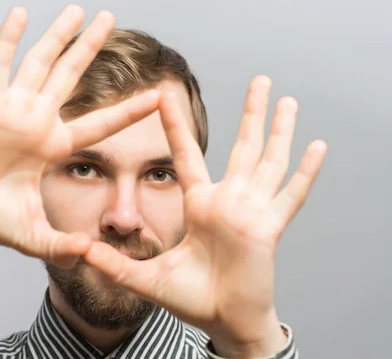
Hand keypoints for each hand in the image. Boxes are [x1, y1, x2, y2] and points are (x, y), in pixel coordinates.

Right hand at [0, 5, 160, 267]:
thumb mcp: (32, 234)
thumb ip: (61, 245)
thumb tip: (90, 256)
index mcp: (53, 145)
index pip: (100, 123)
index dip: (129, 111)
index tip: (158, 96)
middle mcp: (37, 120)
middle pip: (71, 75)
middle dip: (90, 47)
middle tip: (110, 18)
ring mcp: (12, 108)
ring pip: (40, 62)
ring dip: (58, 35)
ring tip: (78, 10)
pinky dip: (8, 39)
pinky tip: (21, 13)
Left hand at [84, 76, 326, 356]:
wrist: (224, 321)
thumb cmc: (192, 298)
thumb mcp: (147, 278)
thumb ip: (116, 265)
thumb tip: (82, 252)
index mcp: (200, 204)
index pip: (186, 155)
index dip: (176, 125)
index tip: (165, 94)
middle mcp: (228, 200)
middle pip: (242, 146)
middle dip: (250, 113)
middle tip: (259, 79)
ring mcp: (251, 211)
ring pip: (269, 161)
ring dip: (279, 130)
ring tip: (288, 99)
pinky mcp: (269, 228)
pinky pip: (291, 196)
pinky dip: (306, 173)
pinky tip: (318, 146)